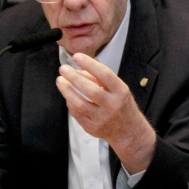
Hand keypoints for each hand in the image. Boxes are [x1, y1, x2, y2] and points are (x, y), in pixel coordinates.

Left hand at [57, 53, 155, 173]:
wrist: (128, 131)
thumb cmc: (121, 105)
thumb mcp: (118, 88)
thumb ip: (99, 78)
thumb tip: (78, 70)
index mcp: (121, 92)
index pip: (105, 75)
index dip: (89, 64)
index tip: (77, 56)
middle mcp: (113, 106)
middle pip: (90, 90)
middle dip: (74, 77)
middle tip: (63, 68)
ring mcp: (102, 119)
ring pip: (80, 104)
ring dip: (67, 91)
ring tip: (60, 81)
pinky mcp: (93, 128)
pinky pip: (76, 114)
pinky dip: (70, 103)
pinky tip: (68, 95)